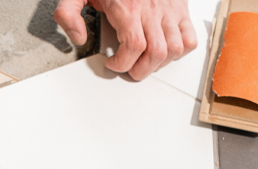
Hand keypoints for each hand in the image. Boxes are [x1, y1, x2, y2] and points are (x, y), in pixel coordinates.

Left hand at [54, 0, 198, 79]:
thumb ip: (68, 13)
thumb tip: (78, 37)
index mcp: (128, 8)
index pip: (133, 47)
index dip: (122, 63)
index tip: (113, 63)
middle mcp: (151, 10)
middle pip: (156, 53)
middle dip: (141, 70)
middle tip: (129, 68)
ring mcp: (169, 10)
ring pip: (175, 49)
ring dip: (160, 63)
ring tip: (146, 62)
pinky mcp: (180, 9)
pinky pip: (190, 38)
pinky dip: (181, 50)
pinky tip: (165, 49)